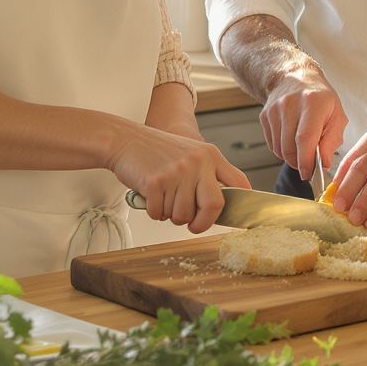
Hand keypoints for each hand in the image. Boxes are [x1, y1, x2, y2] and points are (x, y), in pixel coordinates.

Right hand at [108, 127, 249, 233]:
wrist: (125, 140)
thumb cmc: (157, 152)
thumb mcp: (190, 154)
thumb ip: (206, 176)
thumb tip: (219, 209)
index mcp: (210, 155)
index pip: (239, 183)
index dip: (240, 205)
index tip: (233, 218)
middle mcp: (197, 162)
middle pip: (214, 206)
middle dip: (203, 223)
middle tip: (193, 225)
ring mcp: (177, 172)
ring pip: (182, 215)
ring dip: (171, 215)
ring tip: (164, 198)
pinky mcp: (156, 182)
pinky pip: (160, 214)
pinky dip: (154, 212)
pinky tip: (151, 196)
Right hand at [260, 64, 346, 182]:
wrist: (295, 77)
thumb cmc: (320, 99)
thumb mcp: (337, 115)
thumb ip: (332, 141)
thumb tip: (323, 164)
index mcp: (312, 102)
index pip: (304, 138)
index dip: (306, 161)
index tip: (309, 174)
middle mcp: (290, 104)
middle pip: (289, 147)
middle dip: (299, 163)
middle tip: (308, 166)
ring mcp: (274, 109)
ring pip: (279, 148)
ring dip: (291, 158)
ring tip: (302, 152)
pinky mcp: (264, 115)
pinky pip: (272, 143)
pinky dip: (282, 150)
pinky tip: (291, 143)